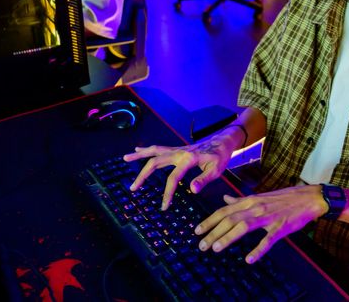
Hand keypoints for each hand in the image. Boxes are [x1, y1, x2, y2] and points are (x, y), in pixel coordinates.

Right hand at [122, 127, 241, 209]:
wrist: (222, 142)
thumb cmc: (220, 157)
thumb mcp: (216, 170)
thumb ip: (203, 180)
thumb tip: (191, 190)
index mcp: (188, 159)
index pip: (173, 177)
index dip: (167, 193)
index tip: (164, 206)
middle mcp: (179, 152)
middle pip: (156, 162)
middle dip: (143, 175)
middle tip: (132, 187)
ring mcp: (176, 149)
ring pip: (154, 151)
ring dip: (139, 155)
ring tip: (125, 158)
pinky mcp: (177, 149)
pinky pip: (159, 148)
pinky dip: (147, 149)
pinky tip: (138, 150)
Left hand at [194, 185, 327, 263]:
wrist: (309, 198)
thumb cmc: (284, 198)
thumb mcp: (259, 196)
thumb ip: (240, 200)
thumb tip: (224, 199)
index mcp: (250, 200)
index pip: (225, 210)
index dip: (210, 220)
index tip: (197, 230)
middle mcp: (256, 207)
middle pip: (230, 219)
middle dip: (213, 231)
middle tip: (201, 245)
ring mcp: (268, 217)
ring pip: (243, 226)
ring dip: (228, 237)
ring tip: (215, 248)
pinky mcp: (281, 227)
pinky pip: (268, 239)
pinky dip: (258, 249)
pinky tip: (248, 259)